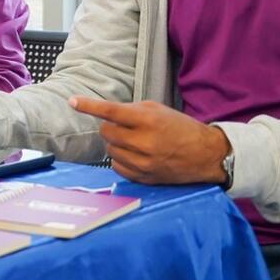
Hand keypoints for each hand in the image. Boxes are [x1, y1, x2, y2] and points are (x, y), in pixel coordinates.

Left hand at [68, 97, 229, 184]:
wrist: (206, 154)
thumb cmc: (180, 128)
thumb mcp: (158, 110)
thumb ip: (131, 111)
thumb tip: (105, 115)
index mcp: (148, 120)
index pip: (111, 111)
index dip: (89, 105)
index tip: (72, 101)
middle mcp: (144, 142)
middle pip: (105, 132)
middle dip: (110, 127)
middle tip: (124, 127)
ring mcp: (144, 162)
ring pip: (110, 150)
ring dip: (116, 144)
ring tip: (134, 142)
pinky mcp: (144, 178)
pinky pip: (117, 166)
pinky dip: (120, 159)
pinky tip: (135, 155)